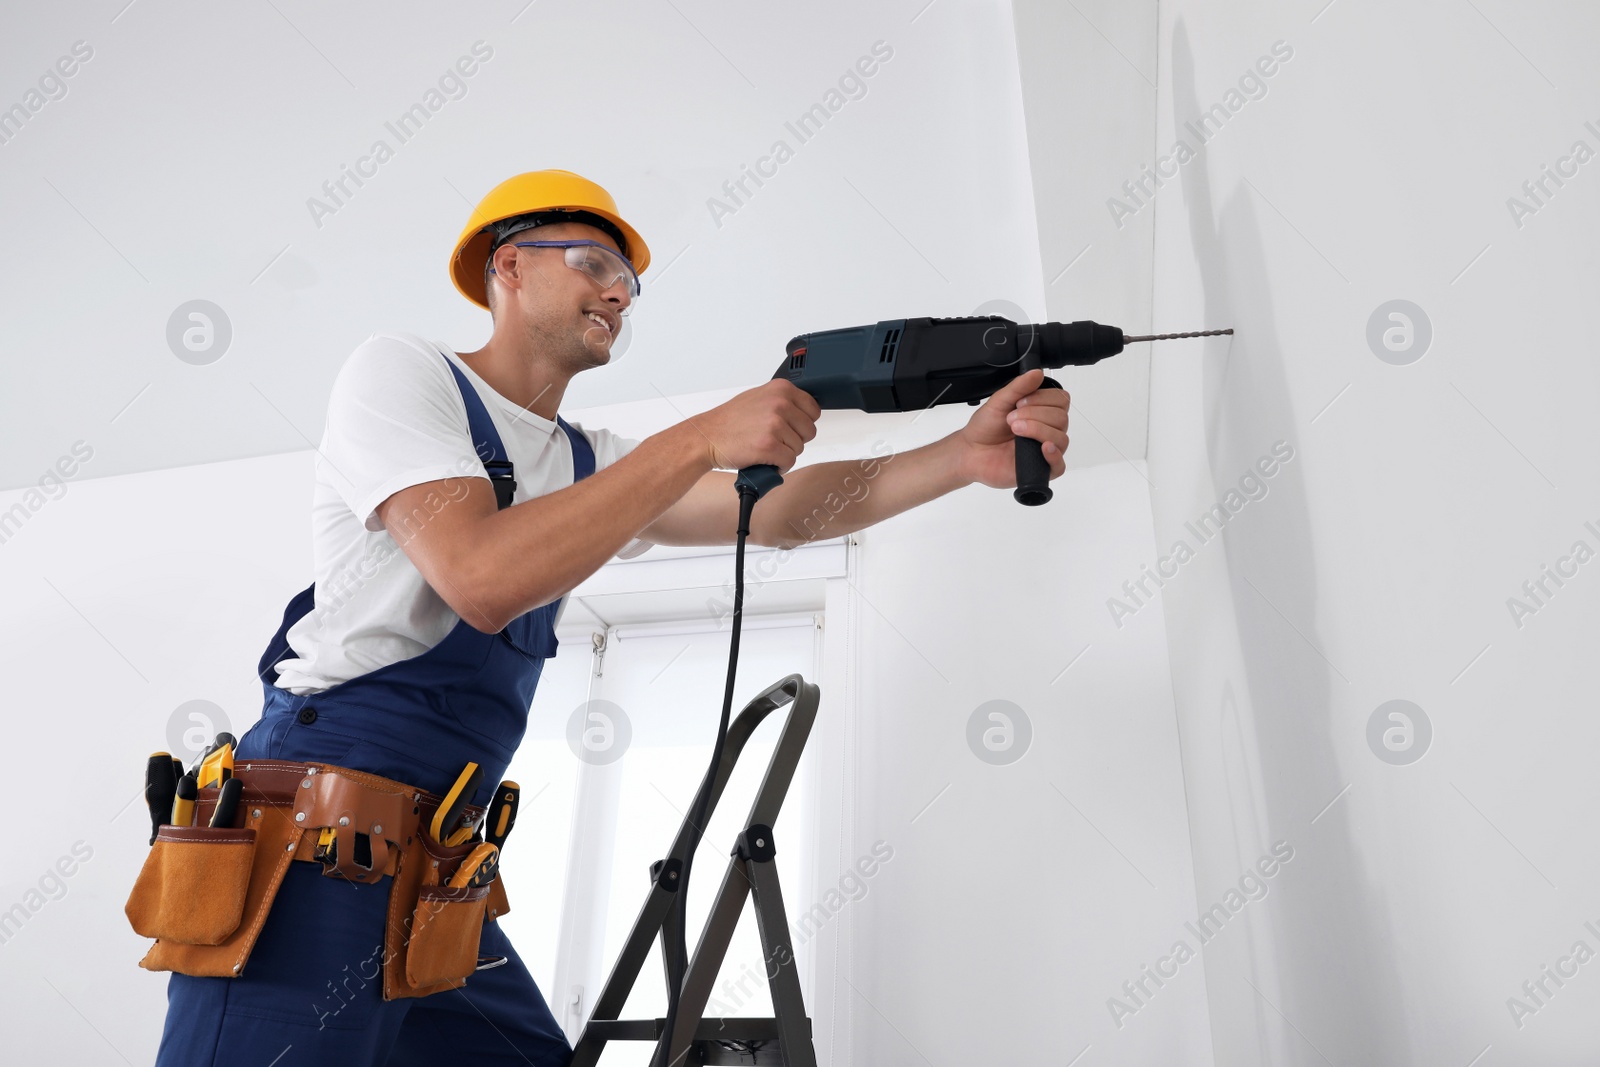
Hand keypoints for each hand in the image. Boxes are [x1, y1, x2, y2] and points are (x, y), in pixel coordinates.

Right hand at [690, 379, 820, 472]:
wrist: (706, 437)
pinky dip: (779, 466)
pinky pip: (789, 461)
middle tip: (775, 440)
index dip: (802, 423)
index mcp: (781, 389)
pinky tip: (766, 460)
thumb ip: (782, 401)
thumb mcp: (758, 397)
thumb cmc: (729, 421)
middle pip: (809, 431)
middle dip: (794, 440)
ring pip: (799, 448)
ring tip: (765, 448)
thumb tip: (803, 412)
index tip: (790, 428)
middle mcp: (780, 403)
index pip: (813, 410)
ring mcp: (775, 424)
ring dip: (784, 453)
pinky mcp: (769, 445)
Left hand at [954, 368, 1069, 488]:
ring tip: (1015, 429)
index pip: (1061, 401)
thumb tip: (1037, 372)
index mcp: (1042, 412)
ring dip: (1038, 430)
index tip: (1020, 402)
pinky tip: (1042, 447)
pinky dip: (1054, 455)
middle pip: (1061, 418)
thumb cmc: (985, 428)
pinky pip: (1059, 466)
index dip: (1043, 399)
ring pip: (1061, 439)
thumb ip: (1018, 387)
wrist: (970, 451)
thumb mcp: (999, 401)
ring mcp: (1044, 451)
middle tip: (1011, 418)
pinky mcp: (1040, 470)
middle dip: (1035, 414)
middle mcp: (1047, 430)